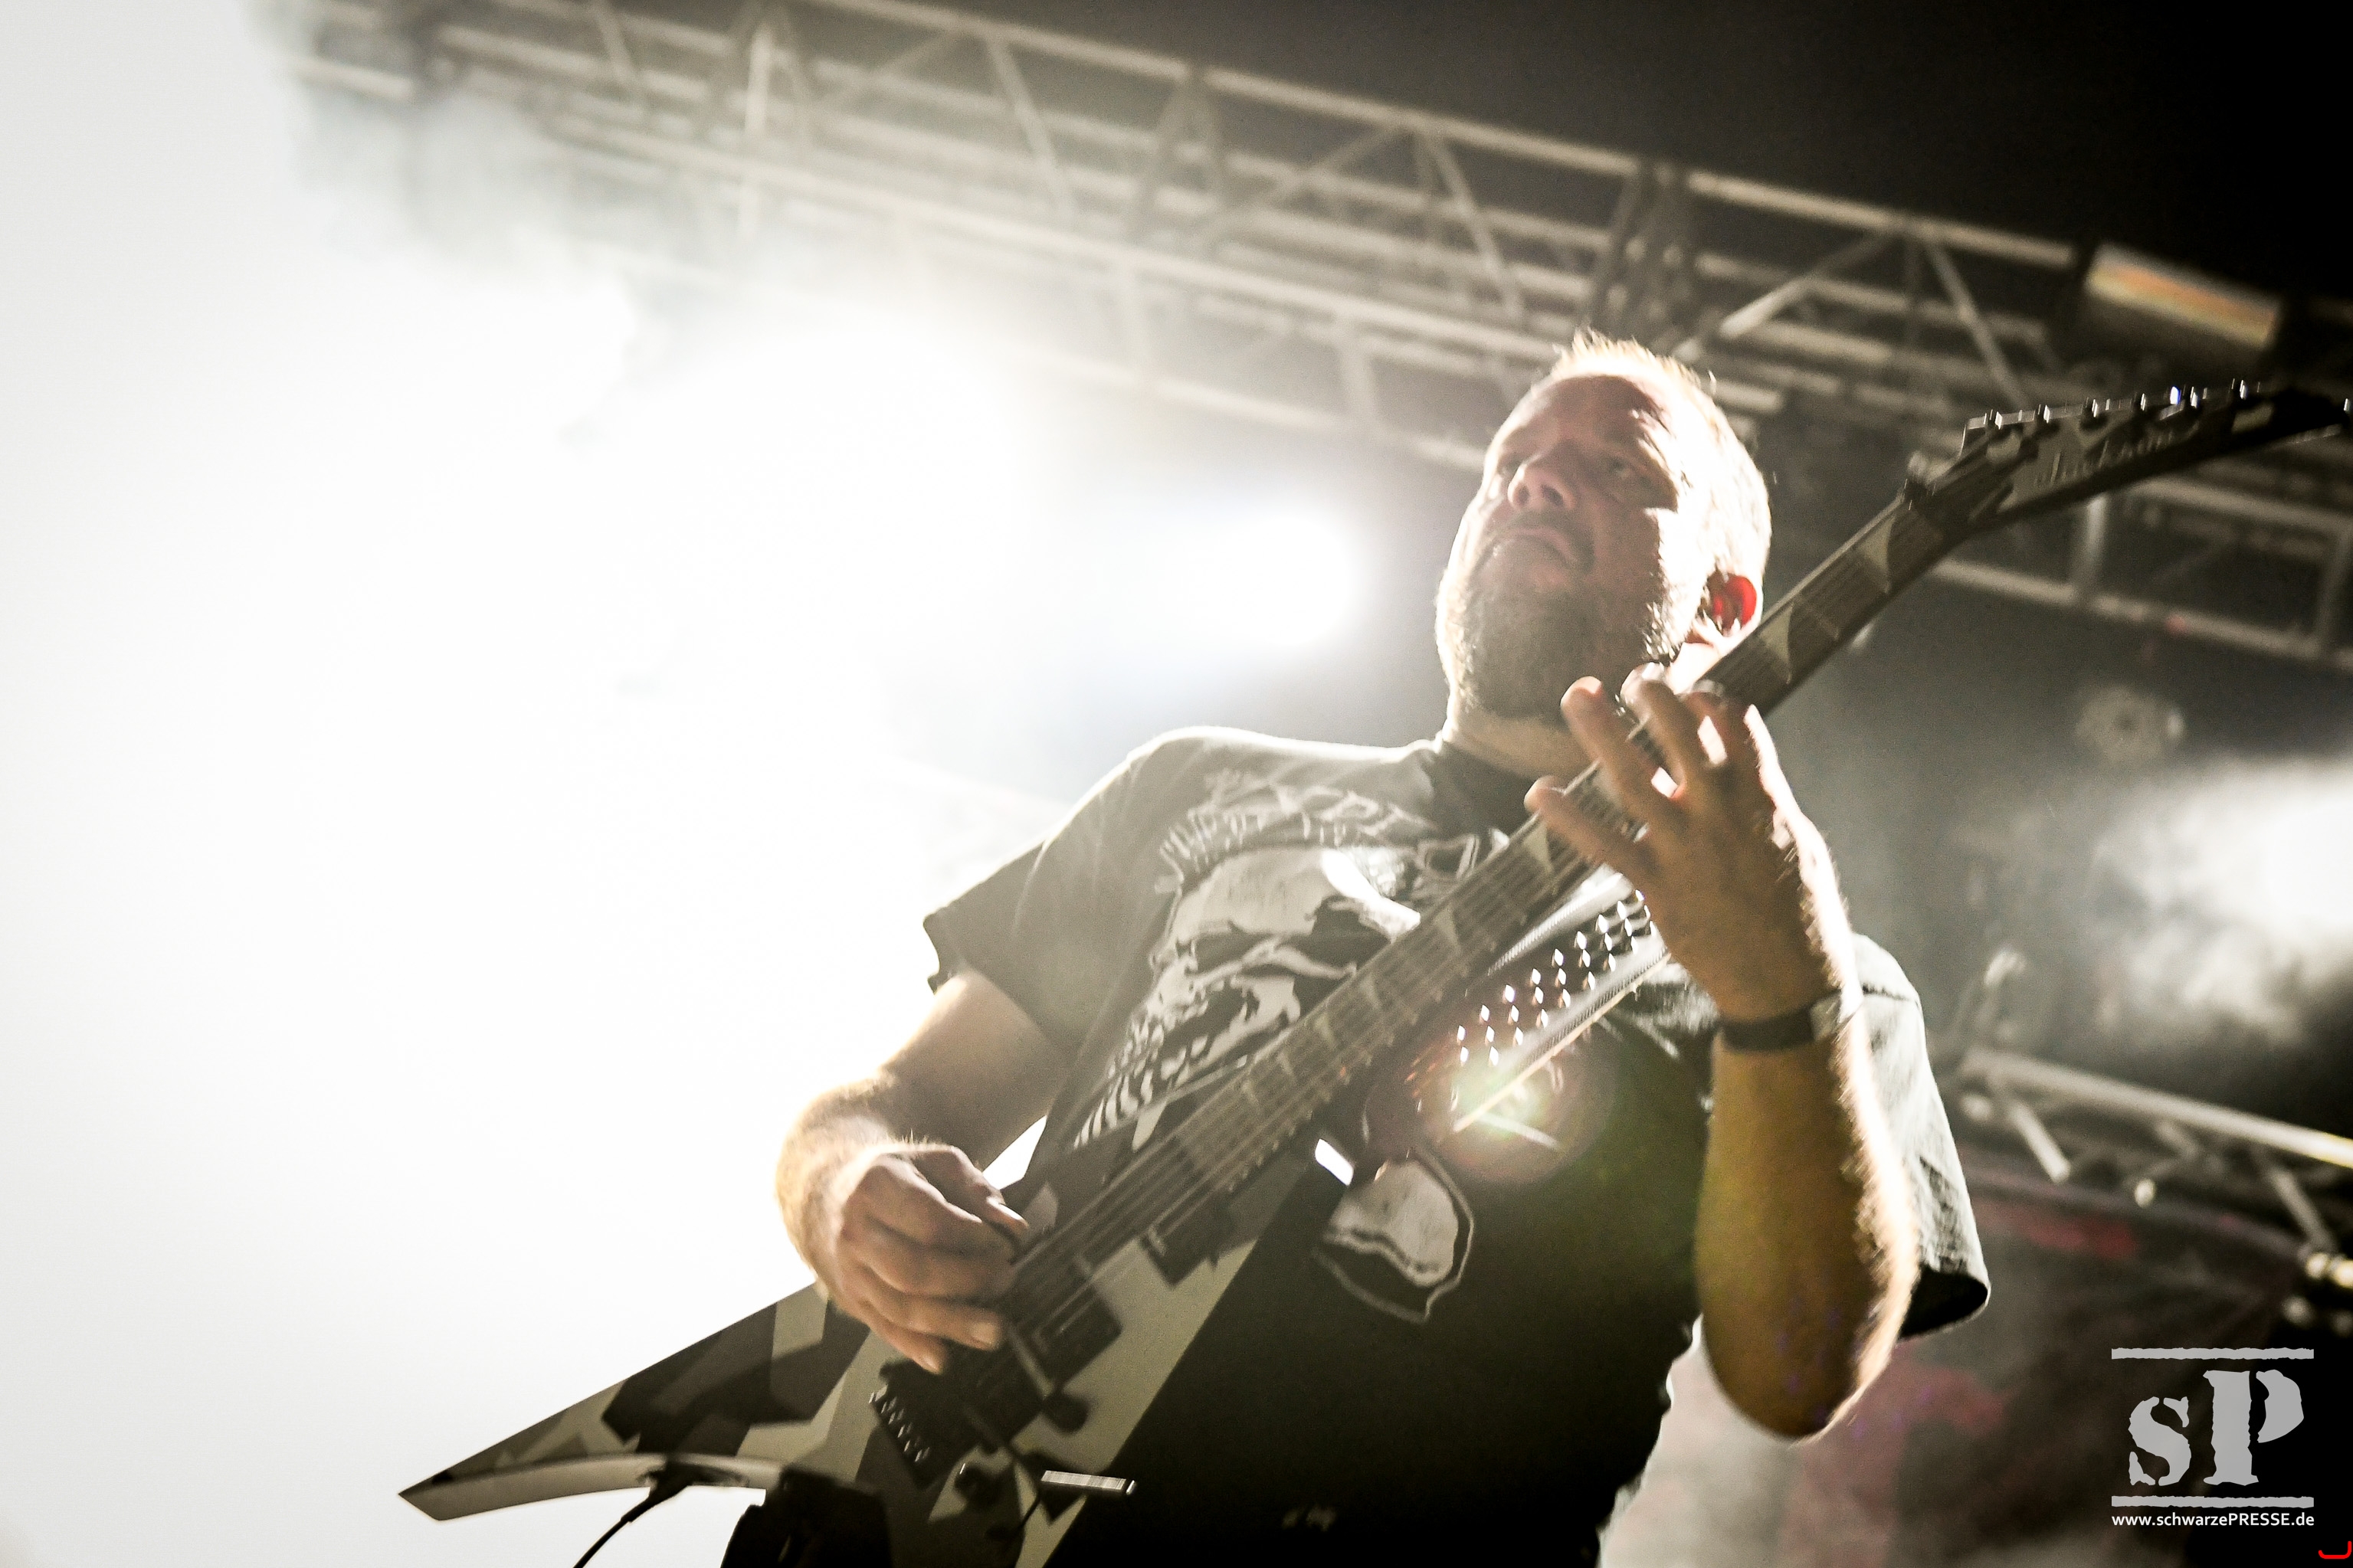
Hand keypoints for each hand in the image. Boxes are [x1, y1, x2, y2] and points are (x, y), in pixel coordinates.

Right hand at [809, 1142, 1029, 1372]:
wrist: (820, 1192)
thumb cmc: (887, 1175)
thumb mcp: (931, 1162)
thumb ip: (976, 1189)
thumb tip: (1012, 1226)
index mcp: (879, 1187)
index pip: (931, 1223)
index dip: (974, 1239)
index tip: (1005, 1246)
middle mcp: (858, 1233)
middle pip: (913, 1270)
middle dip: (967, 1281)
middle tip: (1005, 1279)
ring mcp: (851, 1271)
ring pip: (900, 1307)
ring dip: (951, 1323)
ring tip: (992, 1330)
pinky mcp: (851, 1300)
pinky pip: (883, 1328)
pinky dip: (914, 1347)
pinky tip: (943, 1357)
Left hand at [1526, 668, 1854, 1022]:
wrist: (1787, 982)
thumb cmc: (1799, 913)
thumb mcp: (1797, 843)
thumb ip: (1766, 799)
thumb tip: (1747, 763)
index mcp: (1763, 799)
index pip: (1739, 725)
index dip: (1711, 696)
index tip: (1692, 683)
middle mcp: (1721, 814)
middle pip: (1681, 735)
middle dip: (1654, 695)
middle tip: (1634, 676)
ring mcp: (1685, 848)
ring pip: (1634, 777)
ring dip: (1601, 731)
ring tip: (1579, 693)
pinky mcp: (1656, 884)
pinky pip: (1603, 843)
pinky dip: (1568, 816)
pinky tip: (1540, 792)